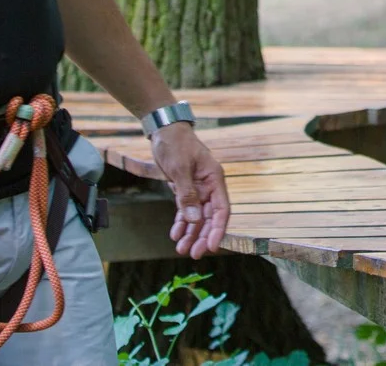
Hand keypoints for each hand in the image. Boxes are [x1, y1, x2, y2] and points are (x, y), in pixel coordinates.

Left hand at [150, 122, 229, 258]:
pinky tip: (175, 234)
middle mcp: (209, 186)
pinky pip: (186, 211)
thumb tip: (195, 220)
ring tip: (181, 249)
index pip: (221, 209)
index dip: (218, 229)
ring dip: (191, 233)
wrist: (164, 131)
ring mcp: (198, 189)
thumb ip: (187, 194)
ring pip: (197, 217)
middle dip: (202, 236)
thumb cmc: (175, 144)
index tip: (212, 247)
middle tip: (194, 254)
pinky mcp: (185, 190)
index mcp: (214, 179)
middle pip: (209, 217)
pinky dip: (181, 223)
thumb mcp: (179, 168)